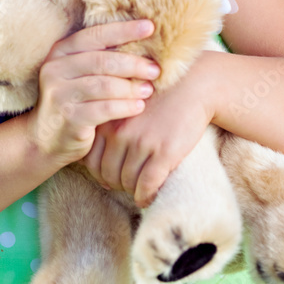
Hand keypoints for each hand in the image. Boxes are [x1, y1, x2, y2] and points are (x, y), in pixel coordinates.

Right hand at [25, 19, 160, 167]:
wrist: (46, 139)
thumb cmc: (74, 101)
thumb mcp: (79, 74)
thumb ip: (101, 58)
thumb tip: (143, 41)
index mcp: (60, 51)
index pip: (95, 35)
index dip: (124, 30)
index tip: (150, 27)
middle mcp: (55, 69)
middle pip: (102, 60)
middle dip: (133, 63)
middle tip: (155, 70)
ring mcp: (59, 94)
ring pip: (104, 85)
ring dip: (131, 87)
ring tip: (148, 89)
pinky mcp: (68, 117)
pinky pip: (104, 108)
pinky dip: (125, 106)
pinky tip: (139, 106)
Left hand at [82, 52, 215, 206]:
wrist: (192, 86)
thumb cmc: (158, 98)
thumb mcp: (126, 107)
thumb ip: (110, 127)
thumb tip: (99, 164)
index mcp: (108, 121)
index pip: (91, 161)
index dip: (100, 174)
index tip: (110, 178)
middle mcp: (120, 132)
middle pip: (108, 174)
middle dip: (116, 185)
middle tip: (127, 185)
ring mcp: (142, 143)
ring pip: (127, 182)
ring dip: (133, 191)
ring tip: (140, 189)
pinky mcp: (164, 153)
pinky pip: (147, 185)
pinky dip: (146, 196)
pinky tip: (149, 197)